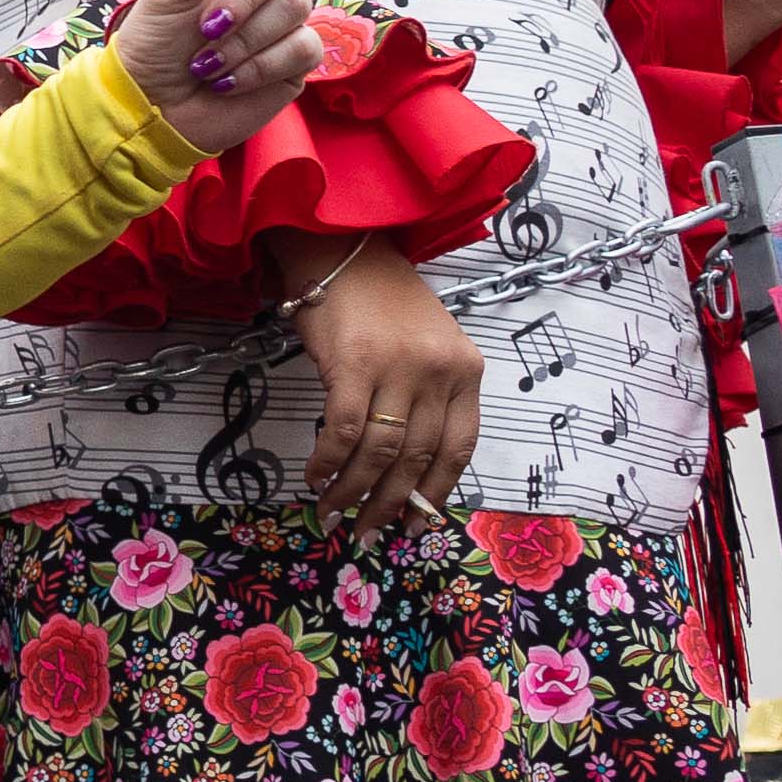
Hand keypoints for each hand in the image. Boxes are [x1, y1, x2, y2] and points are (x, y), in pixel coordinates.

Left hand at [106, 0, 333, 161]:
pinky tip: (226, 81)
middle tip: (206, 26)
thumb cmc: (155, 45)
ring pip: (297, 4)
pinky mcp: (295, 59)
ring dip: (244, 39)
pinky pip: (303, 47)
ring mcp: (283, 19)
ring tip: (206, 62)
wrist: (152, 108)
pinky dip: (259, 66)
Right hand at [277, 238, 482, 529]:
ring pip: (380, 451)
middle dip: (390, 505)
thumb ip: (425, 400)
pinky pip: (343, 430)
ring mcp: (399, 366)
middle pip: (417, 457)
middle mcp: (439, 371)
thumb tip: (403, 473)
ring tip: (334, 512)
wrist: (343, 249)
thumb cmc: (380, 302)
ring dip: (353, 491)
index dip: (435, 494)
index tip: (415, 525)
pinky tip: (315, 475)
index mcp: (465, 371)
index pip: (458, 448)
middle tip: (368, 532)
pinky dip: (327, 461)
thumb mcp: (425, 348)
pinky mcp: (354, 363)